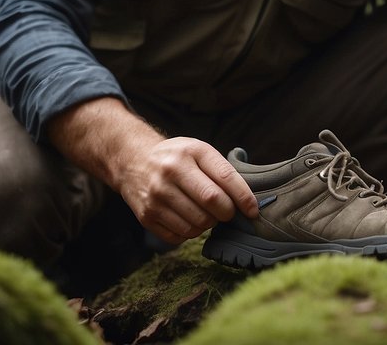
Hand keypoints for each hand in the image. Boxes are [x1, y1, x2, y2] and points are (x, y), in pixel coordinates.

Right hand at [115, 135, 259, 245]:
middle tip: (224, 210)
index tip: (253, 211)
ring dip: (208, 224)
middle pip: (212, 203)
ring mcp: (156, 196)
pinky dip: (189, 233)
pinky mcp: (146, 216)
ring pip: (197, 224)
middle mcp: (170, 172)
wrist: (132, 161)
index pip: (224, 179)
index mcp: (189, 152)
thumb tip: (247, 202)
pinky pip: (180, 236)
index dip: (244, 198)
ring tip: (203, 212)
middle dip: (226, 213)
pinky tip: (186, 218)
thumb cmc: (176, 157)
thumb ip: (222, 171)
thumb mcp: (198, 151)